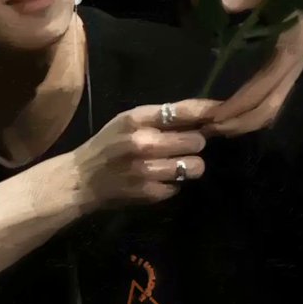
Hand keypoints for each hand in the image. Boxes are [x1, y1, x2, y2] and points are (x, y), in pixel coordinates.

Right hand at [71, 99, 217, 207]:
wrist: (81, 180)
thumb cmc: (106, 145)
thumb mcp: (126, 121)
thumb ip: (160, 117)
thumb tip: (202, 116)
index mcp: (136, 119)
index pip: (184, 111)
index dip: (208, 111)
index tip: (222, 113)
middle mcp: (143, 143)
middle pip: (196, 141)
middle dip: (196, 143)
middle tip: (186, 146)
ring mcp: (148, 170)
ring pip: (195, 166)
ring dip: (190, 165)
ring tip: (177, 164)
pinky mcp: (151, 193)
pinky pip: (180, 186)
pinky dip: (173, 184)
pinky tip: (159, 180)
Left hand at [205, 0, 302, 136]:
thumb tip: (223, 0)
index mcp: (290, 50)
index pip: (259, 89)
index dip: (235, 107)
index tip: (210, 117)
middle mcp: (293, 65)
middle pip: (266, 109)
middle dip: (237, 124)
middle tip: (205, 130)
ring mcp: (294, 66)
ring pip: (272, 106)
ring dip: (245, 121)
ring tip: (215, 126)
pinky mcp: (292, 62)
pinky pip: (273, 95)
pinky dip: (253, 109)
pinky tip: (233, 110)